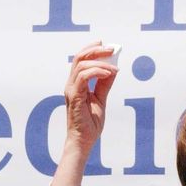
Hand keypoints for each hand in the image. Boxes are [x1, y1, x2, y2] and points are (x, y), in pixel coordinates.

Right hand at [62, 42, 118, 156]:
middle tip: (111, 49)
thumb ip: (105, 84)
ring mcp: (71, 90)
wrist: (83, 141)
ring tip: (114, 68)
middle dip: (96, 50)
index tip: (105, 44)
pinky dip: (97, 72)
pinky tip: (108, 74)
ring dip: (100, 62)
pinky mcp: (75, 97)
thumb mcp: (101, 99)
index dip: (91, 49)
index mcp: (76, 84)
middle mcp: (71, 85)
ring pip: (81, 65)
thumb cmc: (90, 124)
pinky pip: (83, 77)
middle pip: (79, 58)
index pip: (81, 60)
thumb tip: (113, 68)